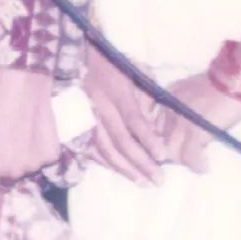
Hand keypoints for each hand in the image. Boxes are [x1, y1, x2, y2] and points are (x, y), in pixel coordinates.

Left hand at [0, 67, 60, 194]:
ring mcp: (35, 165)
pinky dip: (40, 150)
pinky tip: (37, 132)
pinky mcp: (52, 156)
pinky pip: (44, 158)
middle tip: (7, 145)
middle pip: (8, 178)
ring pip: (27, 168)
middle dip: (6, 167)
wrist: (23, 87)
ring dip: (24, 158)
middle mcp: (13, 172)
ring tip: (23, 135)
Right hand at [79, 53, 171, 185]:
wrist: (78, 57)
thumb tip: (154, 123)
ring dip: (124, 168)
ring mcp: (86, 117)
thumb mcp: (136, 71)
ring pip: (105, 149)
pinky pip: (90, 149)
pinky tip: (119, 172)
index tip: (162, 156)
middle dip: (140, 162)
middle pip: (121, 140)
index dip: (148, 139)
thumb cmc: (113, 64)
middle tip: (158, 179)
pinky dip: (105, 163)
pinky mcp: (78, 124)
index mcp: (117, 92)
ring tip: (142, 182)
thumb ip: (146, 96)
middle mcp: (100, 107)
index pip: (134, 120)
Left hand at [156, 73, 240, 174]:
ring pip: (171, 152)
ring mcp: (180, 120)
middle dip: (171, 153)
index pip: (154, 127)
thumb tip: (190, 127)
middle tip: (188, 158)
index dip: (163, 140)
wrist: (240, 76)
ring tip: (198, 163)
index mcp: (169, 97)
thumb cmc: (226, 81)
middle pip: (159, 141)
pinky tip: (204, 166)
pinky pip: (190, 156)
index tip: (174, 147)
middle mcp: (169, 108)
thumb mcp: (196, 90)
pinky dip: (197, 164)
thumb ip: (186, 106)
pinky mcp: (195, 130)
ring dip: (184, 161)